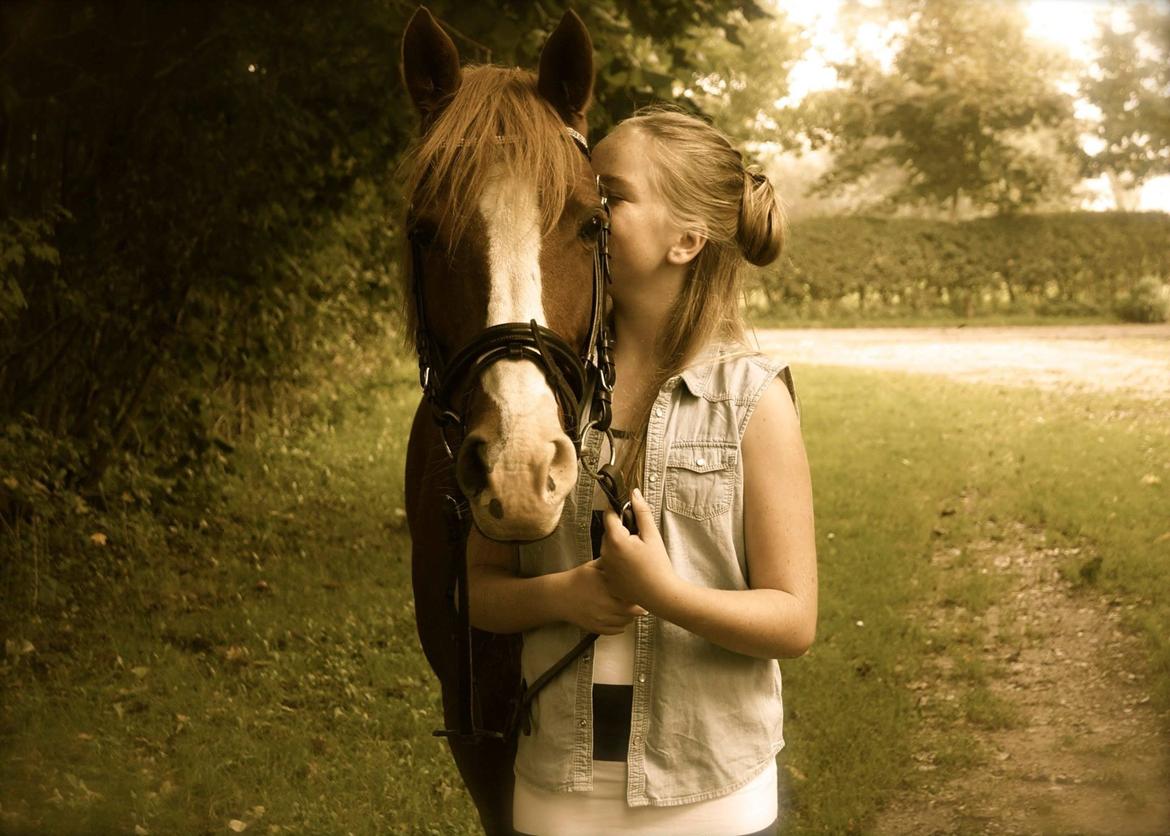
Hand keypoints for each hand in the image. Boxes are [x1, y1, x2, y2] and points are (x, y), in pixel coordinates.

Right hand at [564, 560, 646, 634]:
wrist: (558, 596)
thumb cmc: (576, 580)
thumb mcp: (593, 566)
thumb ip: (610, 563)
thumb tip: (625, 555)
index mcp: (606, 588)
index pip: (631, 595)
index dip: (639, 593)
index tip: (640, 590)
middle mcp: (604, 605)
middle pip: (632, 611)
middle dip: (639, 607)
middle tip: (641, 602)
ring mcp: (600, 618)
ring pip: (626, 622)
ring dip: (631, 616)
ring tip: (630, 609)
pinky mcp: (596, 628)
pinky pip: (616, 631)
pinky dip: (621, 626)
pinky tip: (620, 618)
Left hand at [599, 488, 679, 609]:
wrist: (660, 595)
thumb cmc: (658, 565)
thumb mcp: (651, 535)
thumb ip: (641, 512)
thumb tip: (633, 493)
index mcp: (615, 540)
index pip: (608, 515)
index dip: (617, 510)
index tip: (627, 511)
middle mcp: (605, 553)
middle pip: (608, 531)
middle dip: (620, 529)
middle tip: (638, 537)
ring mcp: (605, 567)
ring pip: (608, 547)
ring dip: (619, 545)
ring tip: (638, 554)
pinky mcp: (608, 579)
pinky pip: (609, 562)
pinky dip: (618, 561)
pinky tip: (633, 566)